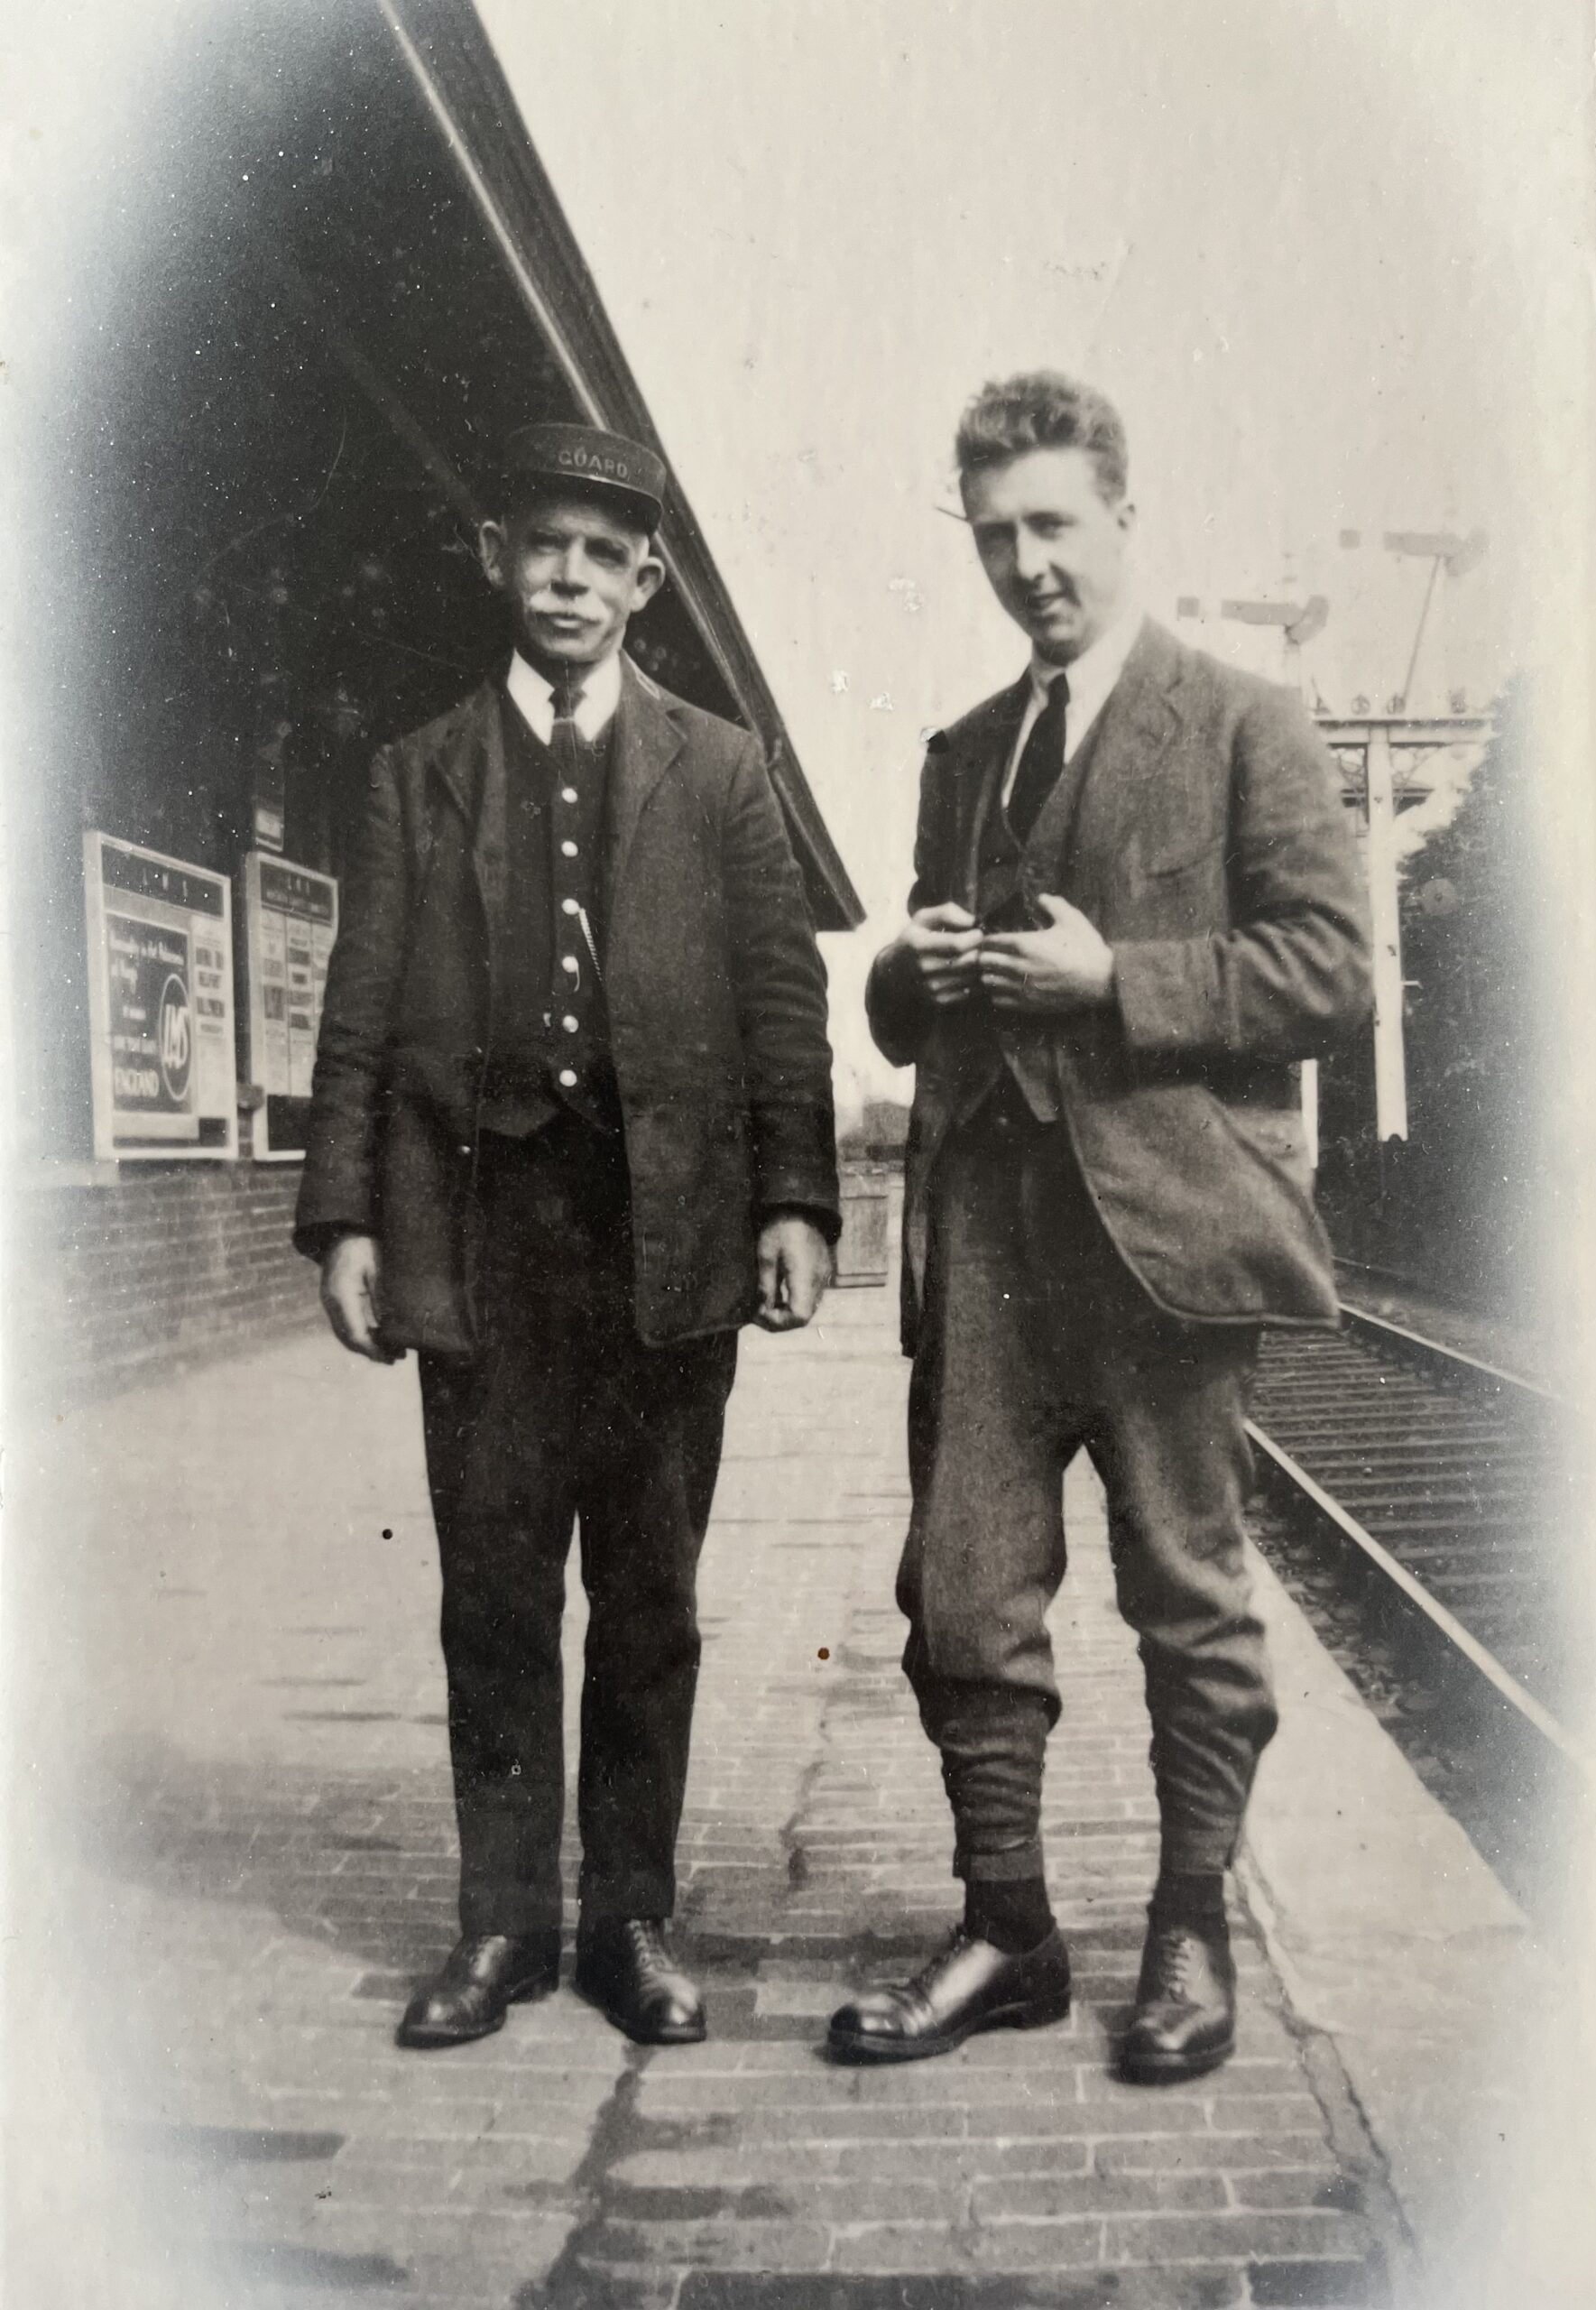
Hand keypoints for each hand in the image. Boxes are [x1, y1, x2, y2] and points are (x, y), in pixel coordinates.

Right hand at [320, 1232, 404, 1362]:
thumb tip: (390, 1327)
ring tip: (390, 1353)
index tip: (392, 1357)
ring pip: (345, 1335)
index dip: (373, 1349)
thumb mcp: (377, 1268)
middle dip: (371, 1352)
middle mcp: (331, 1303)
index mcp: (341, 1295)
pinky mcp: (334, 1301)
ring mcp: (330, 1303)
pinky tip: (377, 1338)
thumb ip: (382, 1297)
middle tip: (395, 1359)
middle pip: (349, 1339)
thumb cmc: (363, 1246)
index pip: (356, 1333)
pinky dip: (361, 1336)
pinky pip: (345, 1326)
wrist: (343, 1233)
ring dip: (366, 1346)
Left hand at [755, 1215, 833, 1331]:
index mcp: (805, 1277)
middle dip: (779, 1320)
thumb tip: (762, 1309)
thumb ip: (766, 1286)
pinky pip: (810, 1298)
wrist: (801, 1207)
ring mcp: (822, 1278)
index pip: (799, 1316)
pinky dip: (794, 1302)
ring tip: (765, 1305)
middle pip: (804, 1317)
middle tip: (757, 1312)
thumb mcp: (766, 1256)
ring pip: (808, 1309)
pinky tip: (778, 1295)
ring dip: (786, 1313)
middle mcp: (818, 1281)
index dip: (778, 1322)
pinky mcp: (821, 1273)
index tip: (759, 1312)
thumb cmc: (780, 1228)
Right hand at [892, 902, 984, 1007]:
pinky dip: (974, 980)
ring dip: (979, 966)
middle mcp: (924, 968)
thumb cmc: (913, 940)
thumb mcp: (923, 919)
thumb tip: (973, 922)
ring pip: (972, 976)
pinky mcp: (938, 1000)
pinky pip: (970, 990)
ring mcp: (931, 987)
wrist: (893, 973)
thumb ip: (948, 913)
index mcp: (918, 944)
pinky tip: (968, 971)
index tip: (978, 932)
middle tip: (980, 945)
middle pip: (968, 961)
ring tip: (974, 956)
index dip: (975, 937)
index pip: (958, 944)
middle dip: (980, 950)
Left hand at [978, 893, 1115, 1013]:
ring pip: (987, 981)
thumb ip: (1053, 905)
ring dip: (988, 974)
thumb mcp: (1072, 919)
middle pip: (983, 961)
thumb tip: (1041, 897)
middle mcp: (1017, 966)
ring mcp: (1021, 987)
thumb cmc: (1086, 949)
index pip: (988, 941)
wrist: (1102, 982)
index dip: (986, 938)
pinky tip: (1006, 987)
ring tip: (996, 970)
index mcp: (1024, 944)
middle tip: (991, 953)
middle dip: (984, 955)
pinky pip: (998, 1000)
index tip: (991, 938)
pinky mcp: (1027, 1005)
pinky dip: (997, 993)